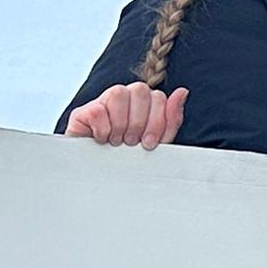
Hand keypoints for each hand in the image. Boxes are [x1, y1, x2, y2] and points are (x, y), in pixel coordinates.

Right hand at [64, 83, 188, 148]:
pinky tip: (102, 140)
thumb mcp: (156, 143)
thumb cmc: (128, 160)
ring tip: (118, 142)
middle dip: (140, 122)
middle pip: (141, 90)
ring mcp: (103, 102)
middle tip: (132, 143)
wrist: (97, 178)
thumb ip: (171, 120)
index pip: (159, 97)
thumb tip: (182, 92)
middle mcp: (125, 97)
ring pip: (119, 93)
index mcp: (144, 104)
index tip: (150, 143)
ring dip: (121, 124)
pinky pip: (98, 110)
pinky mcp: (84, 112)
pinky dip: (103, 130)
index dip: (157, 121)